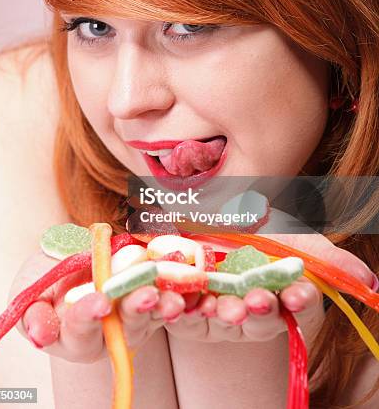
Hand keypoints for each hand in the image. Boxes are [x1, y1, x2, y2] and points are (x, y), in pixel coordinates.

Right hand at [8, 251, 185, 362]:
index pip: (81, 328)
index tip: (98, 302)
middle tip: (147, 296)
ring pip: (151, 314)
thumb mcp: (30, 291)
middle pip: (124, 326)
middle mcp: (108, 333)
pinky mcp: (154, 302)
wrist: (72, 259)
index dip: (89, 315)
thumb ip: (33, 313)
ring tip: (174, 295)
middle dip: (136, 309)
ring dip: (164, 304)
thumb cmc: (46, 279)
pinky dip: (179, 288)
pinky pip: (168, 296)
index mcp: (75, 335)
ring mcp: (134, 318)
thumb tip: (40, 335)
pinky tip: (188, 279)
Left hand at [162, 231, 376, 342]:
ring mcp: (217, 311)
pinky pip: (180, 315)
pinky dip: (178, 310)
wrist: (214, 215)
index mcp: (281, 300)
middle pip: (257, 320)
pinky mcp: (184, 307)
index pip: (296, 309)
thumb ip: (330, 262)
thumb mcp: (296, 240)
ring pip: (219, 321)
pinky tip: (179, 302)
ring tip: (222, 304)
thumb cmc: (261, 231)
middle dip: (259, 310)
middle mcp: (250, 312)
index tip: (301, 293)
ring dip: (222, 314)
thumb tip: (372, 283)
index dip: (299, 303)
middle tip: (258, 299)